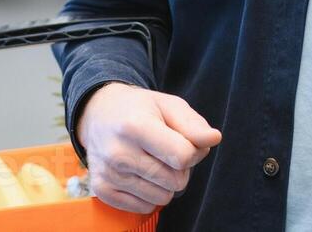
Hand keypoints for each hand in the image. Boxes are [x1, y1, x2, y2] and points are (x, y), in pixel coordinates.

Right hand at [77, 82, 222, 213]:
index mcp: (135, 126)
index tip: (184, 141)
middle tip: (165, 150)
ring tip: (151, 160)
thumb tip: (213, 139)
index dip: (193, 152)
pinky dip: (148, 194)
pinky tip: (139, 173)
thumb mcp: (169, 105)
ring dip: (164, 183)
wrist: (98, 114)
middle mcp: (118, 153)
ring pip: (162, 198)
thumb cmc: (139, 109)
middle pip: (176, 181)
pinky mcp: (102, 190)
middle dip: (179, 168)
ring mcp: (109, 174)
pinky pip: (144, 207)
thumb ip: (194, 124)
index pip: (183, 157)